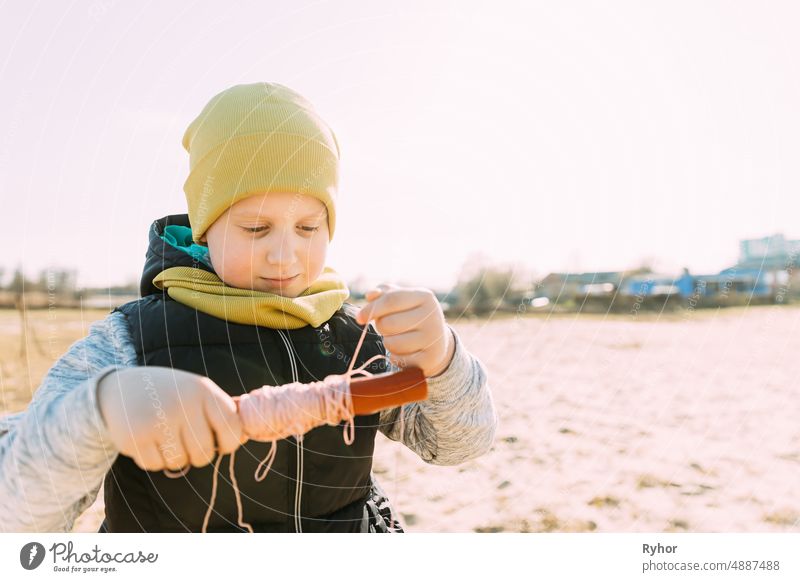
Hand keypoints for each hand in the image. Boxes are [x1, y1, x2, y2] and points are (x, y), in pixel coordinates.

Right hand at [97, 366, 246, 471]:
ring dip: (176, 458)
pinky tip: (149, 442)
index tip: (222, 445)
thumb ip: (220, 412)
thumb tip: (243, 438)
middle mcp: (182, 403)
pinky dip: (155, 460)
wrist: (120, 387)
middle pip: (204, 452)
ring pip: (179, 462)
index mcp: (203, 390)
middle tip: (189, 444)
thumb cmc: (170, 394)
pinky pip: (156, 466)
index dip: (230, 443)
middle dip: (199, 456)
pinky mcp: (135, 437)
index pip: (231, 427)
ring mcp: (157, 420)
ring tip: (167, 440)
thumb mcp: (197, 392)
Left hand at [355, 284, 454, 377]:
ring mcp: (433, 338)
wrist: (438, 342)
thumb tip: (370, 295)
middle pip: (388, 323)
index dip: (371, 309)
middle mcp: (432, 316)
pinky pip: (399, 360)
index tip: (359, 318)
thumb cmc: (413, 316)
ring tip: (398, 338)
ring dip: (388, 342)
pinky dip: (396, 357)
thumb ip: (384, 294)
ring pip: (392, 343)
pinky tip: (405, 352)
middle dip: (381, 327)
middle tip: (387, 327)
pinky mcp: (431, 359)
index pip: (391, 300)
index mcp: (425, 296)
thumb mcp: (403, 300)